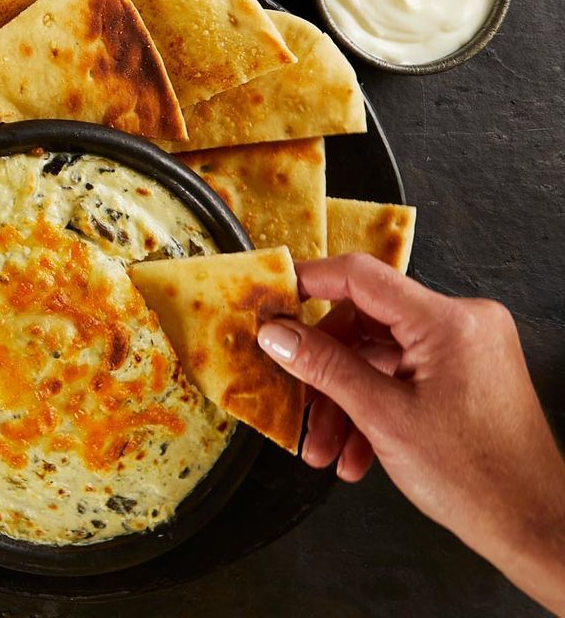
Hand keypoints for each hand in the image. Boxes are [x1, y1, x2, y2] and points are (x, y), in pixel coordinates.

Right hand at [258, 255, 564, 612]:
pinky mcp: (466, 374)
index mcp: (449, 321)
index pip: (360, 277)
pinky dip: (375, 410)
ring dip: (345, 403)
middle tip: (294, 404)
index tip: (268, 302)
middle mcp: (462, 324)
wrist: (536, 526)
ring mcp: (466, 349)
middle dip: (325, 373)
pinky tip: (356, 454)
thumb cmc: (477, 479)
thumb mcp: (384, 419)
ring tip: (324, 450)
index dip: (306, 284)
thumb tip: (276, 335)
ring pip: (379, 358)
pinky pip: (403, 377)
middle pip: (365, 325)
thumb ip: (324, 367)